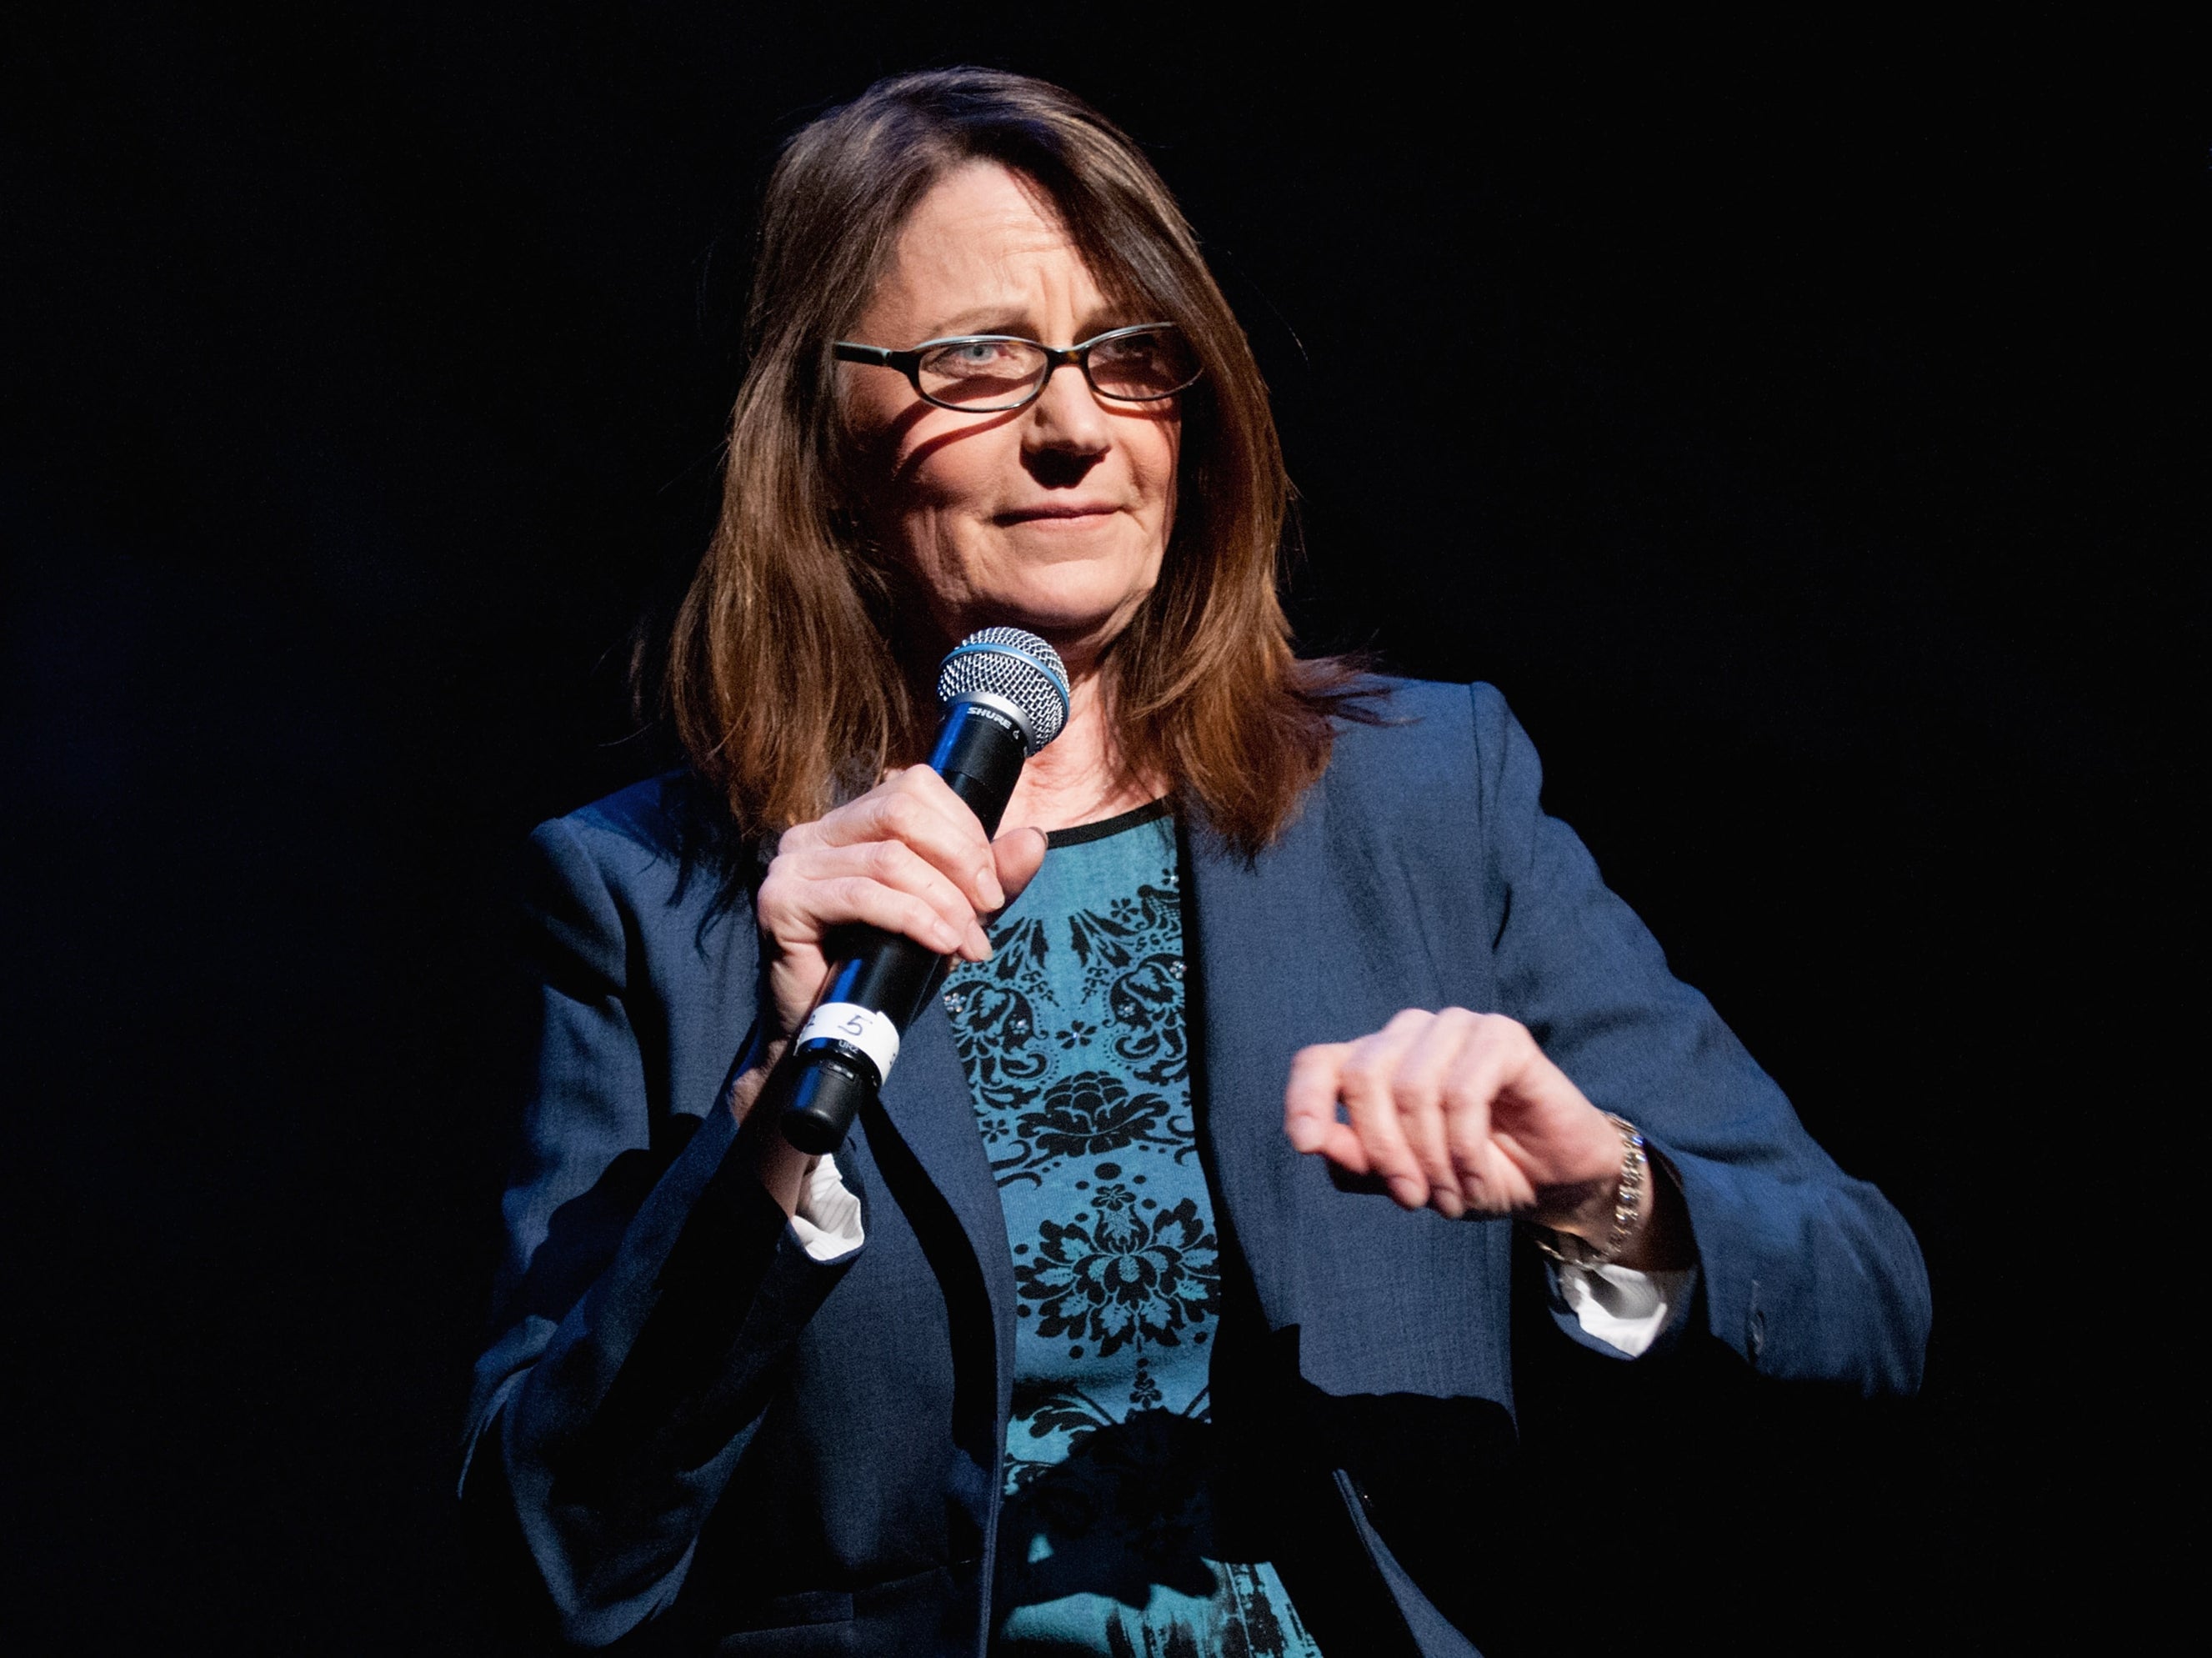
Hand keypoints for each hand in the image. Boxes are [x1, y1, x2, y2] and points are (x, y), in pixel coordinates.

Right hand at [740, 768, 1046, 1216]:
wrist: (824, 1035)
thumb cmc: (883, 970)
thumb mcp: (948, 917)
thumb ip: (989, 879)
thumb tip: (1033, 839)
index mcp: (851, 823)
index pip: (915, 786)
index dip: (964, 830)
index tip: (992, 886)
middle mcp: (815, 832)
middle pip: (902, 809)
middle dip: (961, 859)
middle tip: (987, 909)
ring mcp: (793, 863)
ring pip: (889, 858)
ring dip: (944, 901)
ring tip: (968, 943)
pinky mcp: (783, 901)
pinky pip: (864, 894)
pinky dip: (914, 918)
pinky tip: (941, 944)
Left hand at [1285, 1007, 1658, 1256]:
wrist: (1555, 1183)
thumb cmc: (1473, 1173)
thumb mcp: (1405, 1180)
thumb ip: (1357, 1160)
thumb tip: (1314, 1140)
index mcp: (1378, 1059)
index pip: (1318, 1061)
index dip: (1303, 1098)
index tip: (1305, 1143)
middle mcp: (1412, 1032)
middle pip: (1363, 1077)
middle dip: (1383, 1149)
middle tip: (1411, 1199)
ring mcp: (1458, 1026)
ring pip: (1412, 1086)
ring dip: (1430, 1158)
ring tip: (1451, 1196)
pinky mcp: (1504, 1035)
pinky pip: (1462, 1092)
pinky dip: (1464, 1150)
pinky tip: (1475, 1181)